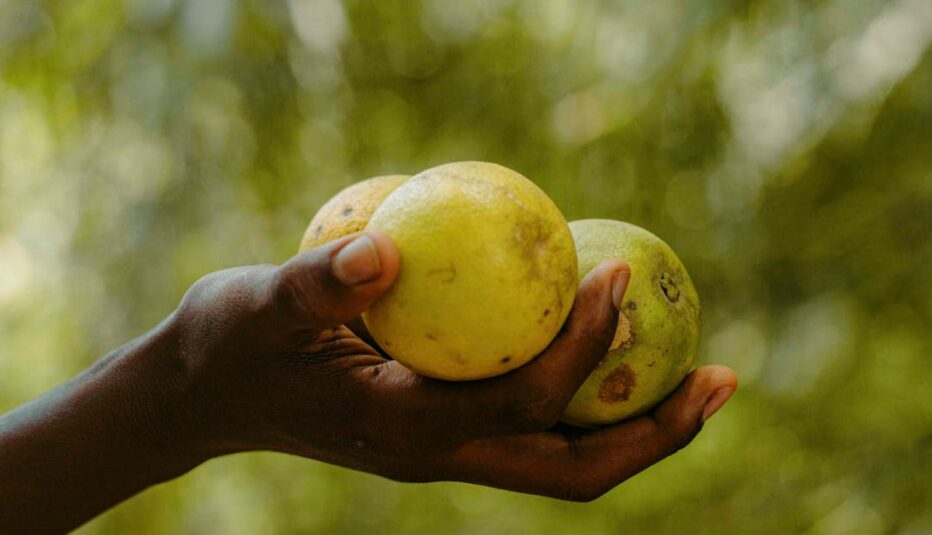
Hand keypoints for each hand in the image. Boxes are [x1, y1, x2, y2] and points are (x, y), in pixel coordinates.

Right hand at [169, 230, 737, 500]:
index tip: (618, 275)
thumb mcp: (253, 306)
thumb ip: (313, 285)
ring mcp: (450, 451)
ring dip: (640, 426)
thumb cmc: (229, 347)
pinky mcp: (448, 431)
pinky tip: (611, 343)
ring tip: (703, 373)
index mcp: (407, 429)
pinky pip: (539, 426)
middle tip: (723, 377)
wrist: (208, 397)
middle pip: (575, 471)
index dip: (584, 346)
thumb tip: (385, 249)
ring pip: (567, 461)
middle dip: (656, 434)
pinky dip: (590, 396)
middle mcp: (441, 455)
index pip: (523, 402)